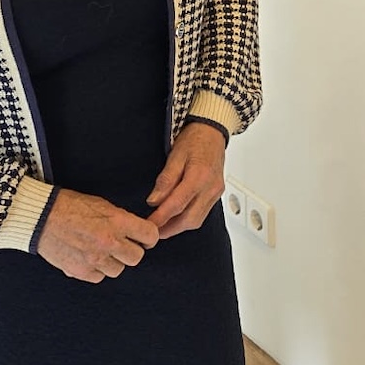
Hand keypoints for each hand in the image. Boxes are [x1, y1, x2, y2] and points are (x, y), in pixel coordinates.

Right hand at [35, 189, 159, 282]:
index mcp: (117, 222)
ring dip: (113, 261)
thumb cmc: (69, 206)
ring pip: (118, 270)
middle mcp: (109, 242)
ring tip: (101, 250)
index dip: (148, 236)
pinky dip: (96, 270)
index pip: (150, 235)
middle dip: (131, 250)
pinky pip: (99, 277)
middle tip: (121, 244)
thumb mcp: (102, 204)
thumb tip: (136, 231)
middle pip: (136, 257)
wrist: (40, 217)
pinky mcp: (80, 271)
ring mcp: (95, 259)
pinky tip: (88, 257)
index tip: (143, 237)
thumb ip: (121, 220)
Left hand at [145, 122, 227, 239]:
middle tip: (152, 233)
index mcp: (199, 176)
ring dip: (178, 227)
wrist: (213, 131)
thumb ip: (165, 180)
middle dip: (169, 229)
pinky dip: (188, 220)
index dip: (160, 218)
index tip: (148, 225)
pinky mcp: (217, 193)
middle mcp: (211, 187)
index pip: (177, 205)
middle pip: (189, 219)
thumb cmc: (195, 139)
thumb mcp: (175, 155)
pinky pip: (202, 214)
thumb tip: (154, 201)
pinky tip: (176, 219)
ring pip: (197, 220)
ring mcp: (216, 192)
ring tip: (162, 227)